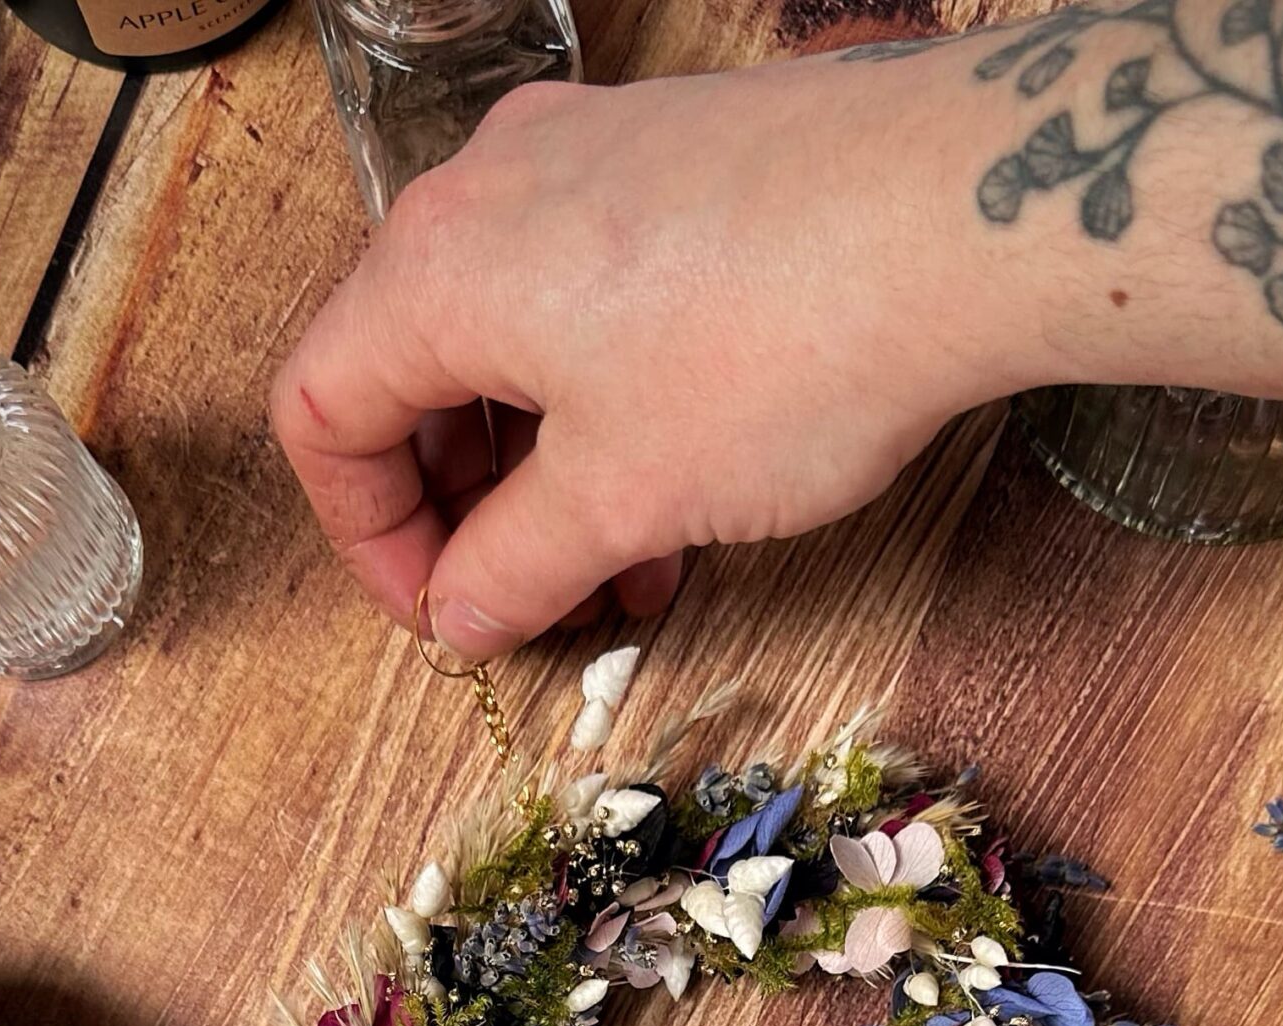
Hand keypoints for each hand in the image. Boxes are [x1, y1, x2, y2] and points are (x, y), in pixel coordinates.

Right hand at [270, 50, 1004, 655]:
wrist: (958, 215)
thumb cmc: (779, 344)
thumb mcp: (622, 500)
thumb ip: (515, 568)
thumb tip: (463, 613)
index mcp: (436, 268)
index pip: (324, 413)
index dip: (367, 538)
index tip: (441, 613)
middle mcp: (493, 188)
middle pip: (411, 368)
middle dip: (460, 507)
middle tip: (524, 598)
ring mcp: (589, 156)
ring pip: (510, 334)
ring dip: (544, 467)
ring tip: (622, 566)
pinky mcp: (676, 159)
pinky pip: (593, 291)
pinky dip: (606, 397)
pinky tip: (684, 477)